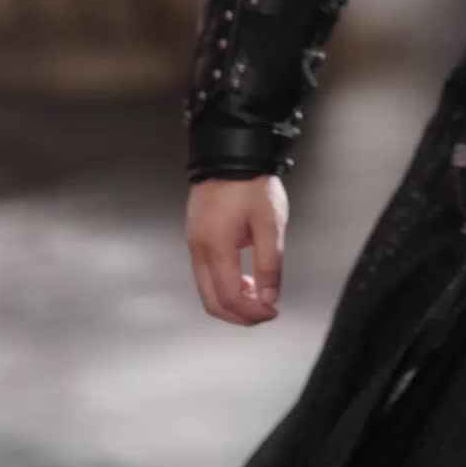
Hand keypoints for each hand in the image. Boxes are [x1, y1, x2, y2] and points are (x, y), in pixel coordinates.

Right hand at [186, 174, 288, 324]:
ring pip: (206, 289)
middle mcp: (198, 249)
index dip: (252, 313)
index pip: (230, 298)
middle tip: (264, 312)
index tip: (272, 312)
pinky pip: (205, 273)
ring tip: (257, 295)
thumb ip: (269, 264)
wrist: (231, 151)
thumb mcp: (270, 223)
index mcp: (215, 248)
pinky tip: (243, 276)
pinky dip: (223, 284)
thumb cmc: (251, 184)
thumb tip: (268, 299)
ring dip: (231, 300)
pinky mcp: (196, 235)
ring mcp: (193, 242)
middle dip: (239, 315)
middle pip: (212, 302)